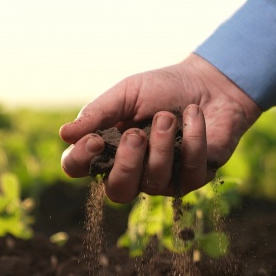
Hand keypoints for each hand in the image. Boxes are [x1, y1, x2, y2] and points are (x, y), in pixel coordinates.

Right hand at [59, 54, 261, 202]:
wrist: (209, 83)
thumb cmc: (163, 89)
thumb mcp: (127, 93)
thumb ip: (98, 112)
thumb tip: (65, 134)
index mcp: (107, 149)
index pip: (78, 168)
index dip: (80, 161)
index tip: (93, 140)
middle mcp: (133, 171)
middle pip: (117, 191)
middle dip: (126, 163)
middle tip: (136, 133)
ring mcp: (165, 180)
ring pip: (155, 181)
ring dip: (161, 145)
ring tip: (168, 116)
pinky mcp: (195, 178)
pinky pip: (190, 170)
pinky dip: (192, 138)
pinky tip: (194, 114)